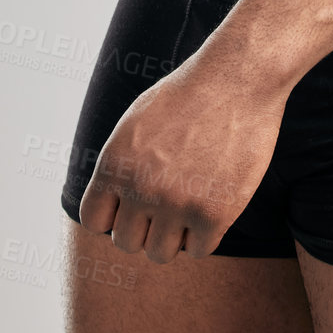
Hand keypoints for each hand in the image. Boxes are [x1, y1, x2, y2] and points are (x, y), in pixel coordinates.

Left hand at [77, 49, 286, 263]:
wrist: (238, 79)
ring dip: (174, 235)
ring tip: (190, 205)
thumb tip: (111, 205)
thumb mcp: (135, 121)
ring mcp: (177, 204)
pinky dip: (204, 235)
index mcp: (115, 164)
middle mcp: (140, 188)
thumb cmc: (189, 95)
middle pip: (126, 243)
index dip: (115, 216)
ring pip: (160, 252)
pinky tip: (213, 206)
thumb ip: (119, 165)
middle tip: (167, 205)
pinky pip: (198, 250)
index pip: (95, 220)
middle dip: (144, 227)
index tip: (134, 205)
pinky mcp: (214, 213)